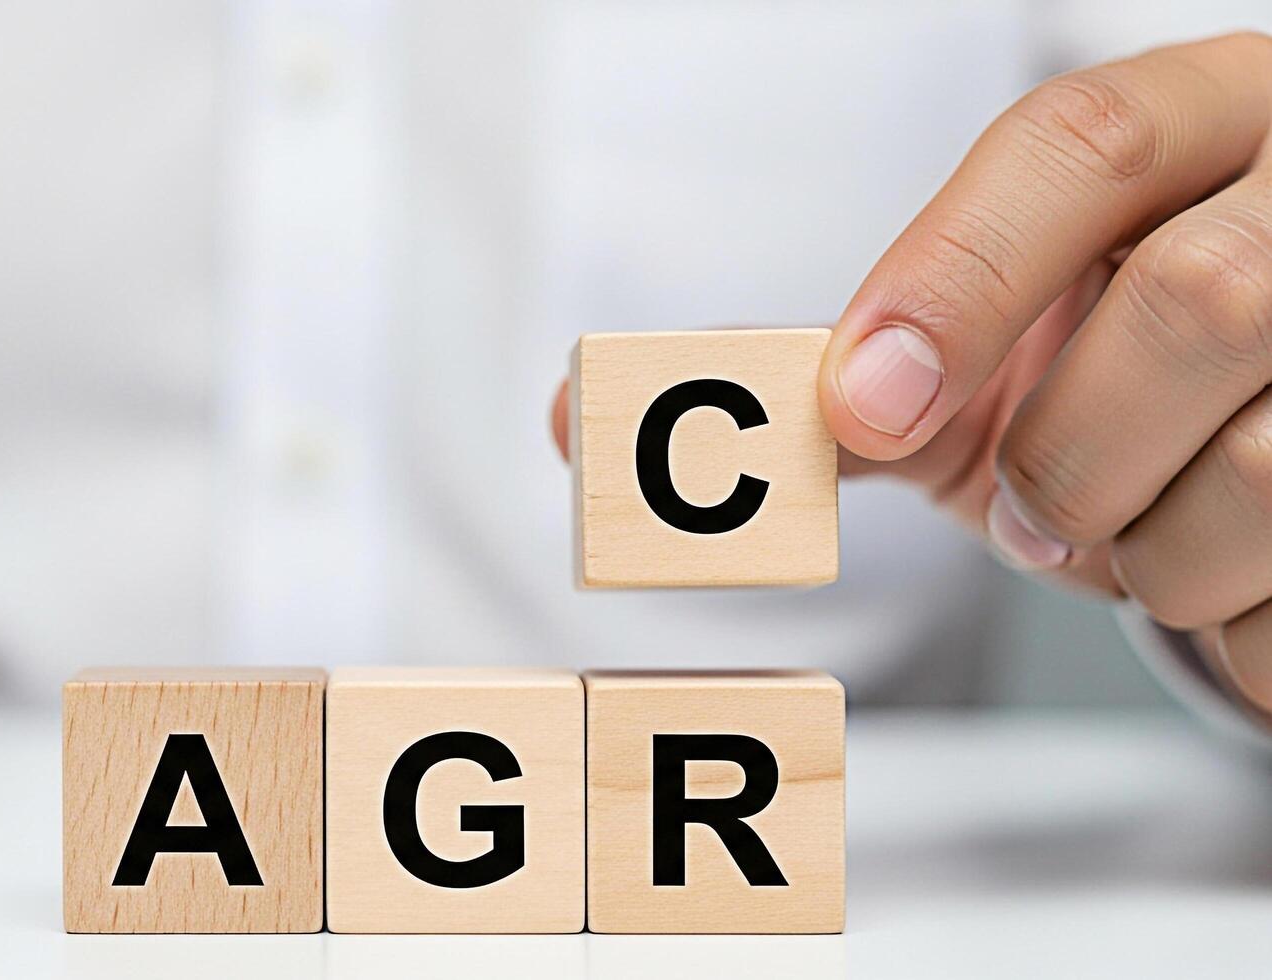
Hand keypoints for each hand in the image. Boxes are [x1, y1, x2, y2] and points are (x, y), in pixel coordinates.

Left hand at [555, 33, 1271, 714]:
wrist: (1268, 427)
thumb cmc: (1105, 374)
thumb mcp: (981, 359)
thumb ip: (828, 378)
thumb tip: (585, 423)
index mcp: (1202, 117)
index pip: (1079, 148)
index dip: (958, 278)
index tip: (863, 407)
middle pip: (1195, 308)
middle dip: (1074, 453)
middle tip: (1039, 506)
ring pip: (1268, 468)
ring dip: (1157, 552)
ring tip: (1145, 525)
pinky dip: (1238, 612)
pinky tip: (1235, 565)